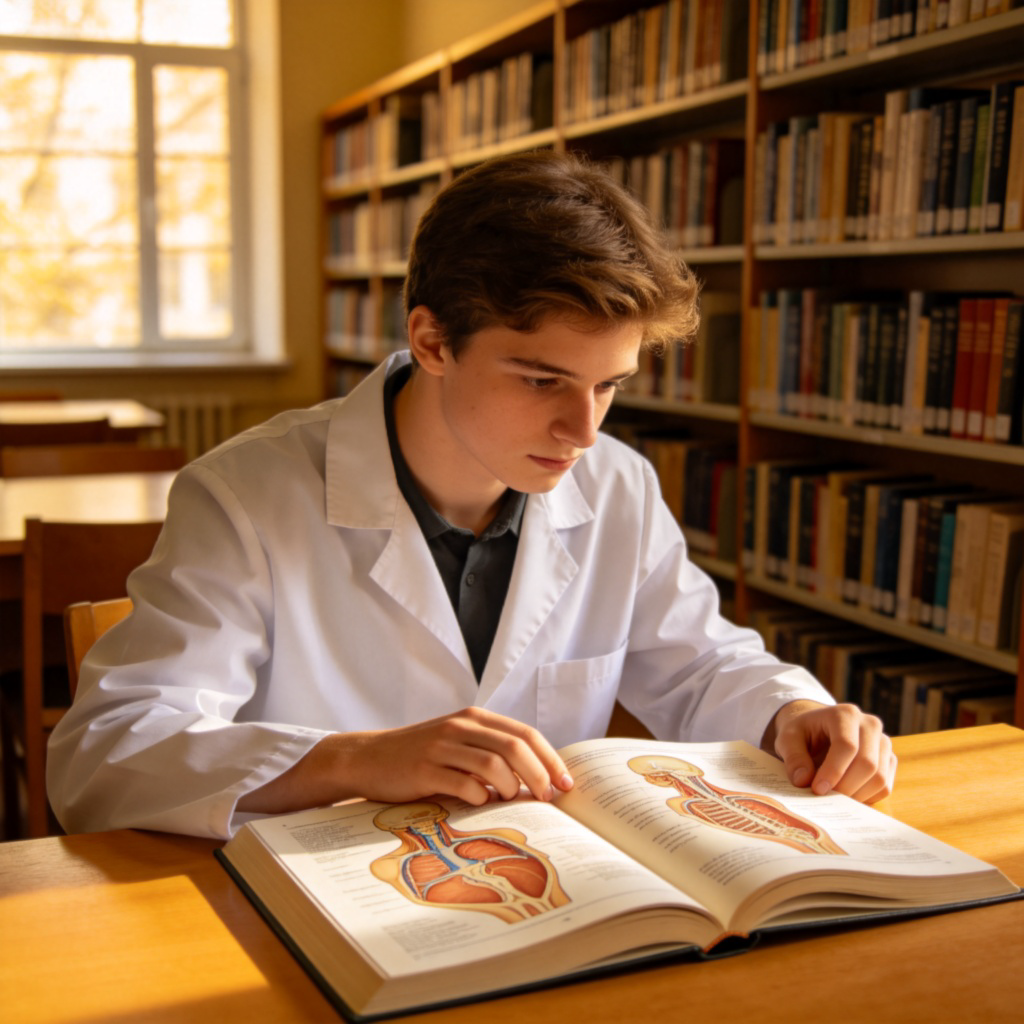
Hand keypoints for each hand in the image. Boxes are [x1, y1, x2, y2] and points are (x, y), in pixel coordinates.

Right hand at [239, 707, 573, 815]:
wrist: (368, 758)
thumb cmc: (420, 757)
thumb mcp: (458, 745)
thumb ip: (491, 754)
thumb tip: (536, 782)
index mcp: (474, 719)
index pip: (526, 734)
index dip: (551, 759)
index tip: (566, 785)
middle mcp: (461, 727)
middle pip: (516, 748)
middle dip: (540, 776)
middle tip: (549, 800)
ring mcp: (442, 747)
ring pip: (494, 766)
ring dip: (512, 788)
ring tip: (513, 802)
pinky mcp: (425, 769)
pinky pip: (464, 785)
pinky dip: (481, 798)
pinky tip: (481, 805)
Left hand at [762, 700, 895, 803]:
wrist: (819, 728)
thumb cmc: (804, 732)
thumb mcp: (788, 738)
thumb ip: (793, 757)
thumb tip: (802, 781)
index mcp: (845, 714)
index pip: (847, 745)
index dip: (833, 771)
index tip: (817, 789)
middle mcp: (870, 725)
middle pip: (867, 764)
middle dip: (845, 787)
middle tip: (825, 799)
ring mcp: (883, 742)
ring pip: (879, 778)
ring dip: (856, 796)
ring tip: (833, 799)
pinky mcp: (889, 760)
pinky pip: (885, 786)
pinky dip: (866, 797)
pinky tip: (846, 796)